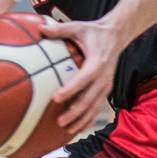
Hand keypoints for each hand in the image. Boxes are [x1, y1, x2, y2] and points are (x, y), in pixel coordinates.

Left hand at [37, 16, 122, 135]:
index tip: (56, 97)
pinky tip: (78, 129)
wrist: (117, 35)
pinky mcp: (106, 89)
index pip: (83, 79)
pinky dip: (89, 119)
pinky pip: (98, 107)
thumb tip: (39, 29)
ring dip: (82, 120)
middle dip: (75, 112)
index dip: (71, 90)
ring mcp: (106, 85)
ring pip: (95, 107)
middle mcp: (104, 77)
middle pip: (90, 99)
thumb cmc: (94, 31)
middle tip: (59, 121)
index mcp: (97, 63)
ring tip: (67, 130)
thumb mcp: (78, 27)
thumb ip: (60, 30)